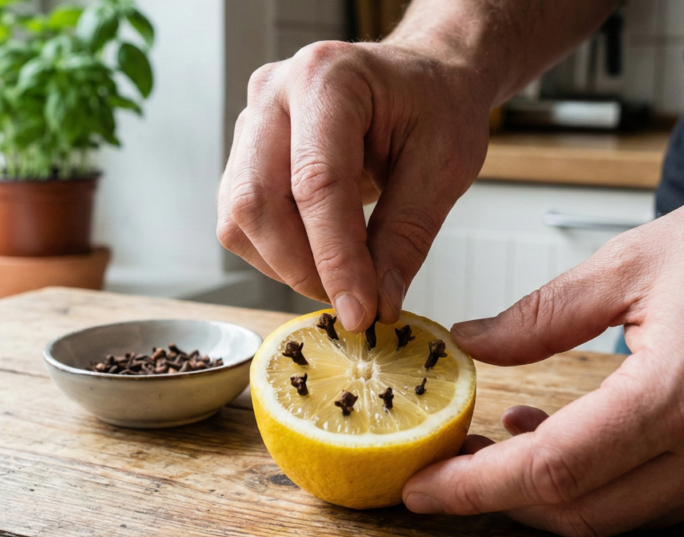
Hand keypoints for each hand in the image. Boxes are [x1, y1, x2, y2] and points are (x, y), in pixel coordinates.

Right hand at [217, 41, 490, 330]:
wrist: (423, 78)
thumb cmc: (437, 106)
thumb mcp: (444, 166)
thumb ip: (407, 235)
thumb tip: (378, 305)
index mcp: (328, 78)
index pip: (316, 182)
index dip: (335, 257)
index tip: (360, 312)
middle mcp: (274, 93)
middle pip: (257, 200)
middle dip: (303, 268)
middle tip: (354, 303)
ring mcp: (251, 121)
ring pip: (239, 217)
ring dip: (287, 265)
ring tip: (342, 278)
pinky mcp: (245, 153)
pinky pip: (240, 221)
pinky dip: (276, 254)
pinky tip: (320, 255)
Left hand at [402, 141, 683, 536]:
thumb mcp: (631, 262)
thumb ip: (539, 316)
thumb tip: (471, 343)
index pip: (556, 470)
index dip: (478, 488)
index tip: (424, 488)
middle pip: (583, 511)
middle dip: (502, 498)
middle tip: (451, 466)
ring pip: (620, 516)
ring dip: (551, 491)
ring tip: (504, 440)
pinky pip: (661, 502)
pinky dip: (604, 482)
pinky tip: (569, 438)